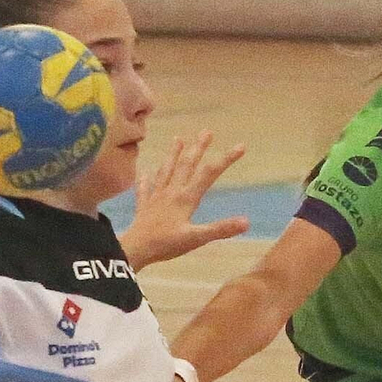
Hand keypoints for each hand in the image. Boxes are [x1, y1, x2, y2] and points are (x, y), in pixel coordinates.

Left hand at [122, 132, 249, 269]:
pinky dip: (145, 179)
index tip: (240, 146)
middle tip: (206, 131)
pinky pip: (144, 189)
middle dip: (198, 148)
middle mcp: (172, 192)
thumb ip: (220, 229)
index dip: (225, 159)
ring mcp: (156, 197)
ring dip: (173, 155)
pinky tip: (144, 172)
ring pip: (166, 171)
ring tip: (178, 139)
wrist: (135, 249)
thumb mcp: (197, 239)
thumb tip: (246, 221)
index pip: (209, 174)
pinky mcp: (143, 205)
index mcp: (186, 198)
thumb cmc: (166, 244)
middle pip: (186, 165)